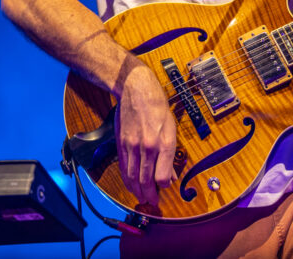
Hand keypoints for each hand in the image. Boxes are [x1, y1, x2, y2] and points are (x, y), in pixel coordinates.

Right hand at [115, 60, 176, 206]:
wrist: (136, 90)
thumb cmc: (157, 106)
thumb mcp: (171, 126)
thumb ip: (170, 152)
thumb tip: (171, 172)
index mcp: (163, 142)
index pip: (162, 175)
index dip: (164, 185)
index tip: (166, 187)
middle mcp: (147, 146)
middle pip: (145, 179)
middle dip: (149, 194)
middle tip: (152, 202)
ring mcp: (132, 146)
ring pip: (133, 176)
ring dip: (137, 191)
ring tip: (142, 198)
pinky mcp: (121, 144)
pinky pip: (124, 168)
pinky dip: (128, 180)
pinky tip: (131, 185)